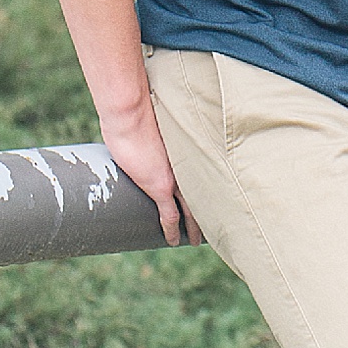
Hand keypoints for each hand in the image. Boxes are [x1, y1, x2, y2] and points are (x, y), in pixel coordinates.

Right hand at [100, 99, 203, 248]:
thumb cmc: (141, 106)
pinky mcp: (158, 187)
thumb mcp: (161, 114)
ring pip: (192, 209)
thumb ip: (163, 122)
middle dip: (211, 210)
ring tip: (198, 240)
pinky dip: (172, 230)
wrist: (130, 111)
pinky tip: (175, 241)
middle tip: (216, 224)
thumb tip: (154, 122)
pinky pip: (169, 215)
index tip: (215, 195)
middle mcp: (189, 165)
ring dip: (195, 226)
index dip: (211, 185)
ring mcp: (175, 177)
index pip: (207, 172)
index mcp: (191, 148)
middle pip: (206, 193)